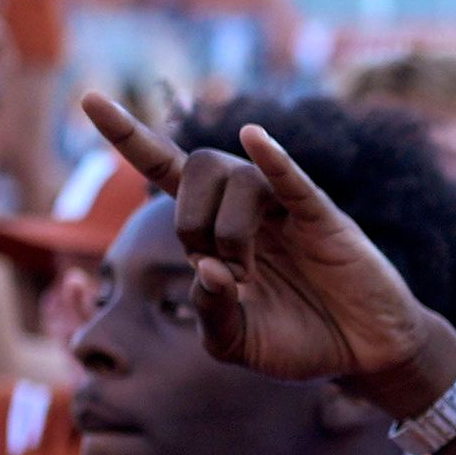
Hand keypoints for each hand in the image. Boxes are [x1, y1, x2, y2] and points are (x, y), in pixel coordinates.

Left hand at [80, 91, 443, 384]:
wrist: (365, 354)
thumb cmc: (301, 342)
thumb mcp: (237, 342)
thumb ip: (211, 312)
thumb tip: (209, 270)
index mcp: (218, 227)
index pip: (164, 168)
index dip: (128, 136)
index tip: (90, 100)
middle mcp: (249, 207)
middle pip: (194, 167)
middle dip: (188, 222)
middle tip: (215, 270)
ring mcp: (287, 209)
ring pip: (235, 179)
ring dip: (226, 230)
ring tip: (248, 274)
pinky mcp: (326, 220)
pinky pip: (293, 182)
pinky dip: (274, 160)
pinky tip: (256, 140)